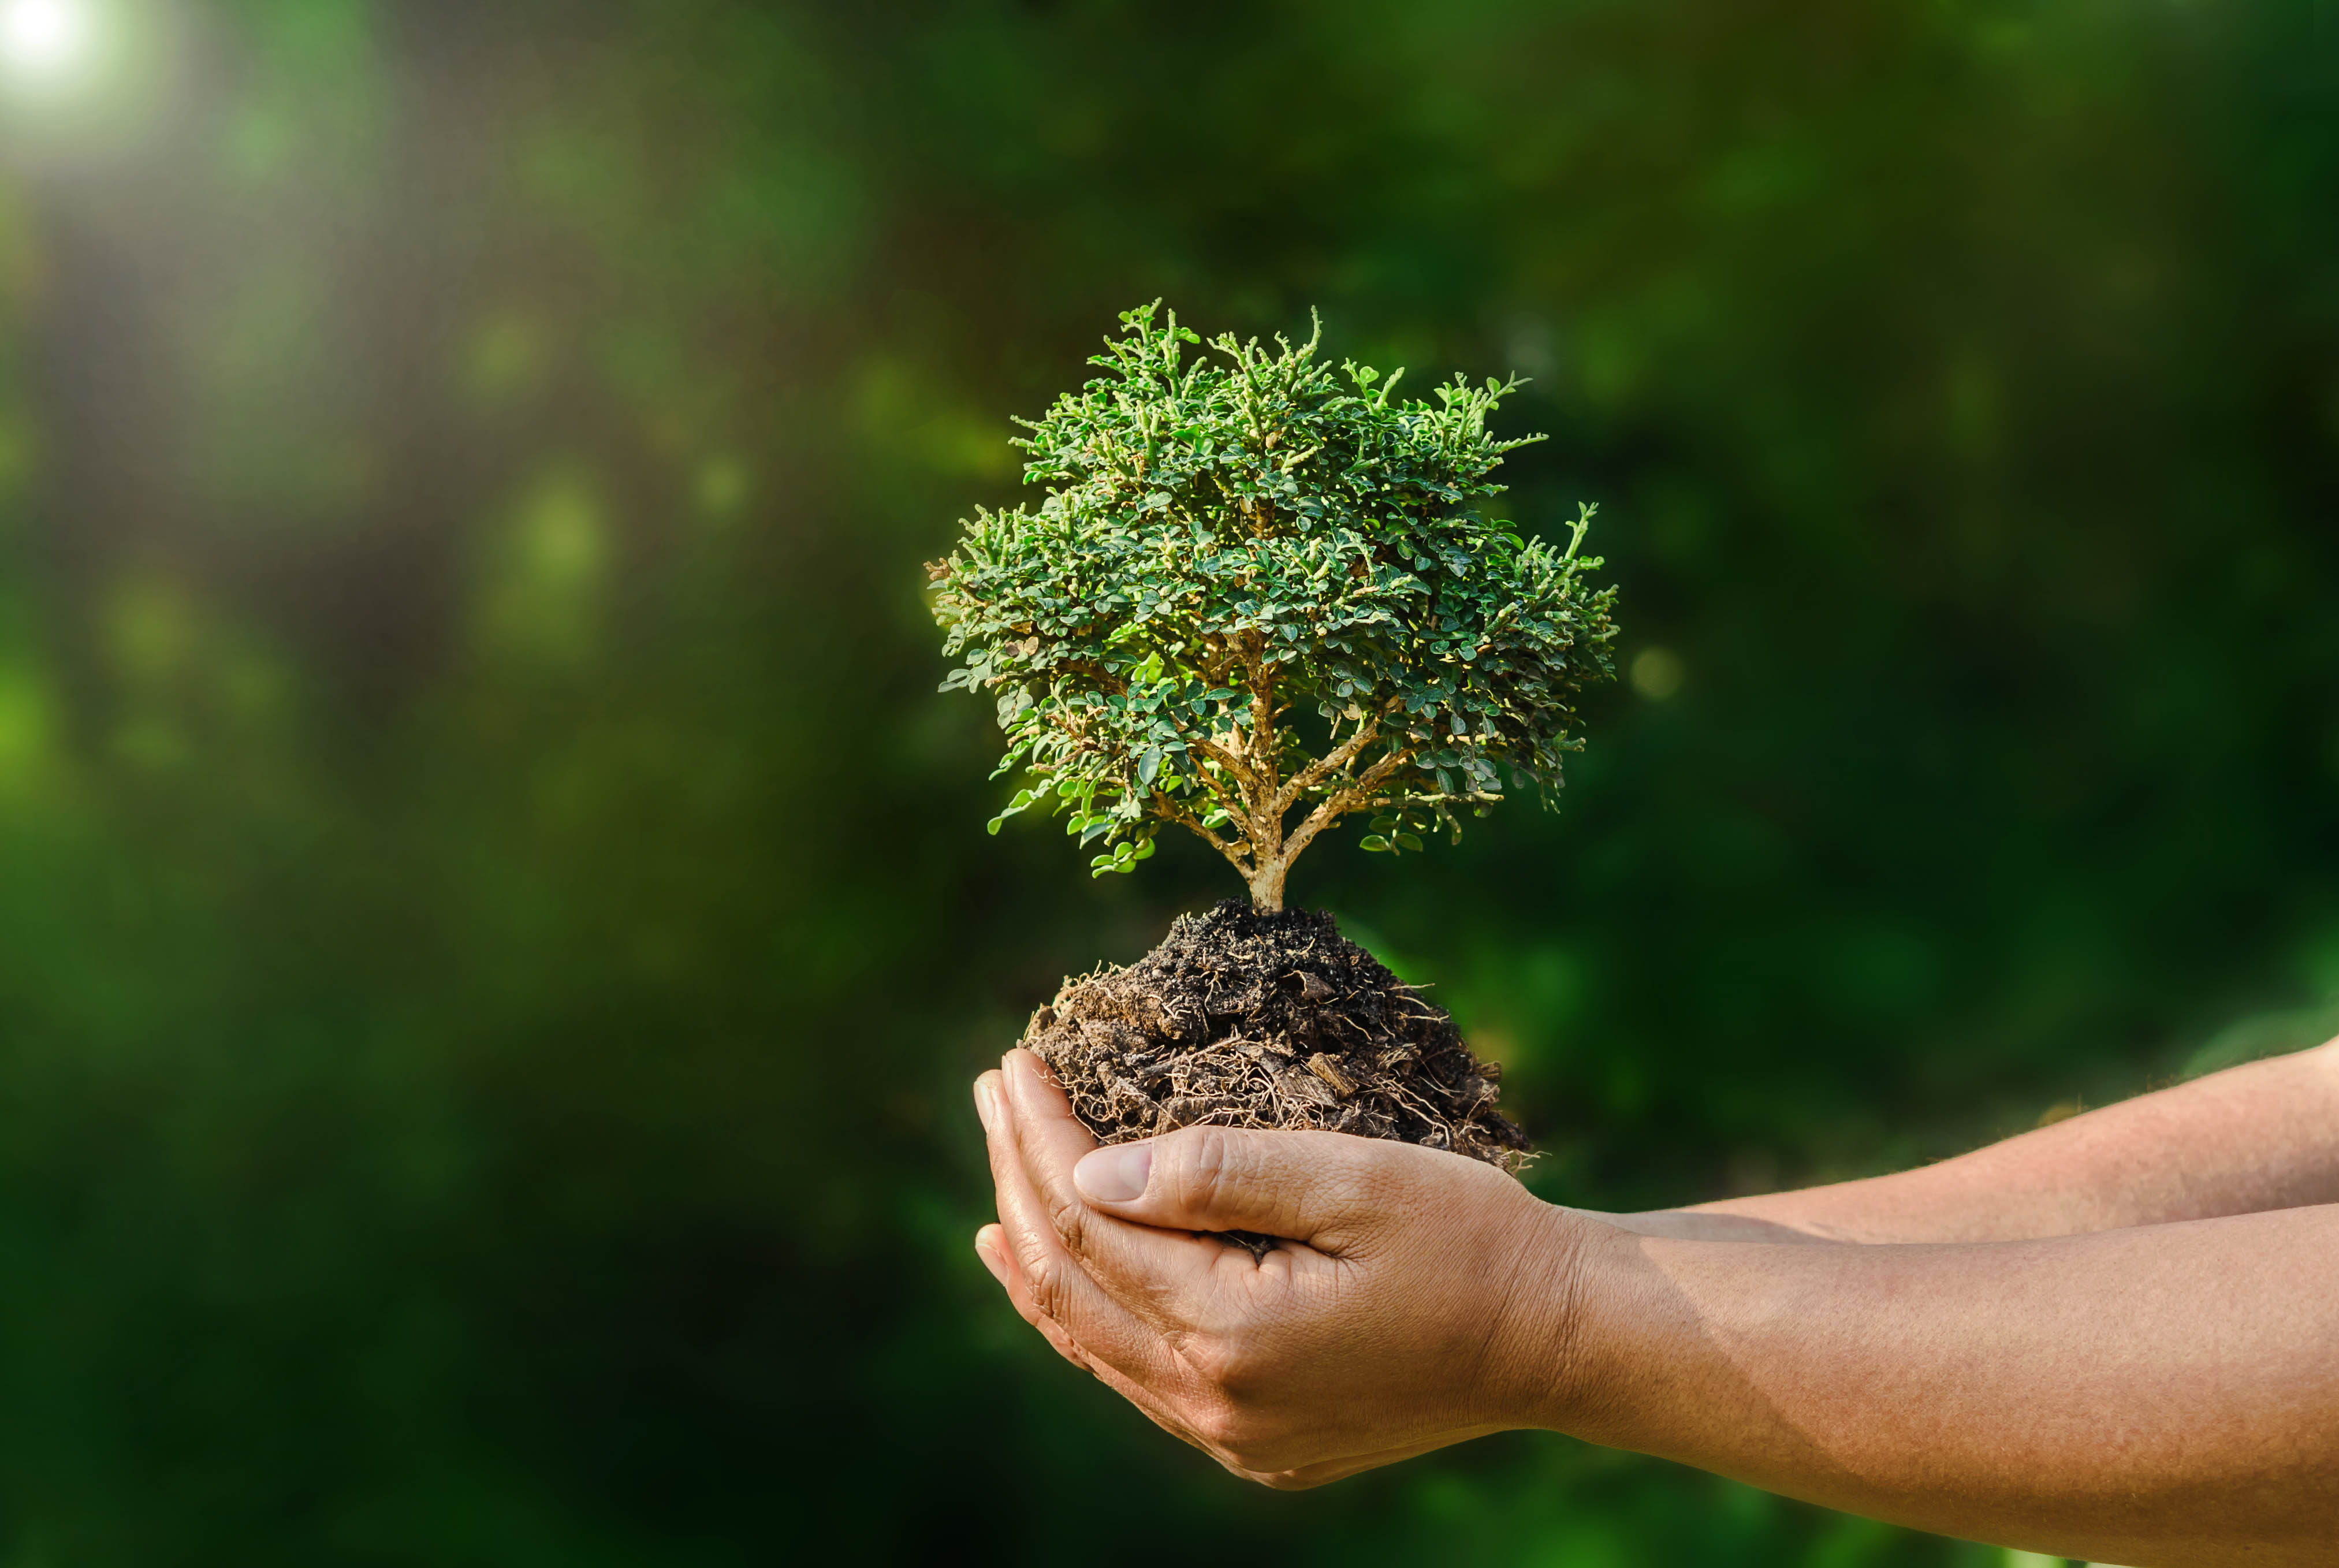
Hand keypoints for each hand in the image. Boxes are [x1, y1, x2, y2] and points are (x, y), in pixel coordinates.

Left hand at [971, 1048, 1589, 1487]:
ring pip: (1093, 1343)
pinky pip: (1140, 1377)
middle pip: (1072, 1286)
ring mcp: (1236, 1437)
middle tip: (992, 1092)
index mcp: (1236, 1334)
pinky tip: (1069, 1281)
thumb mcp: (1351, 1179)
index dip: (1041, 1137)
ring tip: (998, 1194)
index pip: (1092, 1222)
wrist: (1558, 1336)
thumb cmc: (1469, 1237)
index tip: (1014, 1060)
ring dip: (1038, 1257)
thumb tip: (1088, 1169)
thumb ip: (1217, 1173)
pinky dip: (1090, 1318)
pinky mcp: (1259, 1445)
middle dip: (1020, 1180)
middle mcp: (1219, 1404)